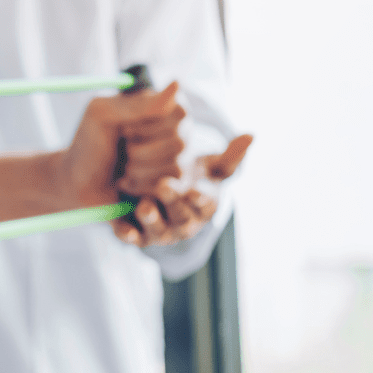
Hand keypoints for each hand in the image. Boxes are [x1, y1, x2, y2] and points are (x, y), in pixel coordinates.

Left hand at [60, 82, 184, 208]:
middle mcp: (177, 130)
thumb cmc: (89, 144)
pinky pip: (170, 189)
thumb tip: (176, 84)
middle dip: (139, 151)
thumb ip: (138, 104)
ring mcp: (178, 159)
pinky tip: (127, 183)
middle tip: (121, 150)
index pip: (179, 113)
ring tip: (122, 168)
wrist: (77, 183)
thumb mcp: (102, 115)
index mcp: (161, 106)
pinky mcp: (172, 186)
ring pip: (175, 167)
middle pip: (179, 142)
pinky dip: (141, 187)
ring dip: (138, 170)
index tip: (123, 129)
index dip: (147, 126)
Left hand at [112, 134, 252, 245]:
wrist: (158, 193)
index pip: (205, 204)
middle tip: (164, 185)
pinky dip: (128, 235)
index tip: (197, 189)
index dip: (201, 198)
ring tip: (144, 206)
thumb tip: (251, 134)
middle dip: (173, 203)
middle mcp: (184, 223)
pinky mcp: (136, 235)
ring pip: (156, 230)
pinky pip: (131, 237)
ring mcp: (160, 231)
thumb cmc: (189, 179)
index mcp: (202, 207)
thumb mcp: (208, 168)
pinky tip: (121, 228)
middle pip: (181, 217)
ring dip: (151, 220)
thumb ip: (228, 156)